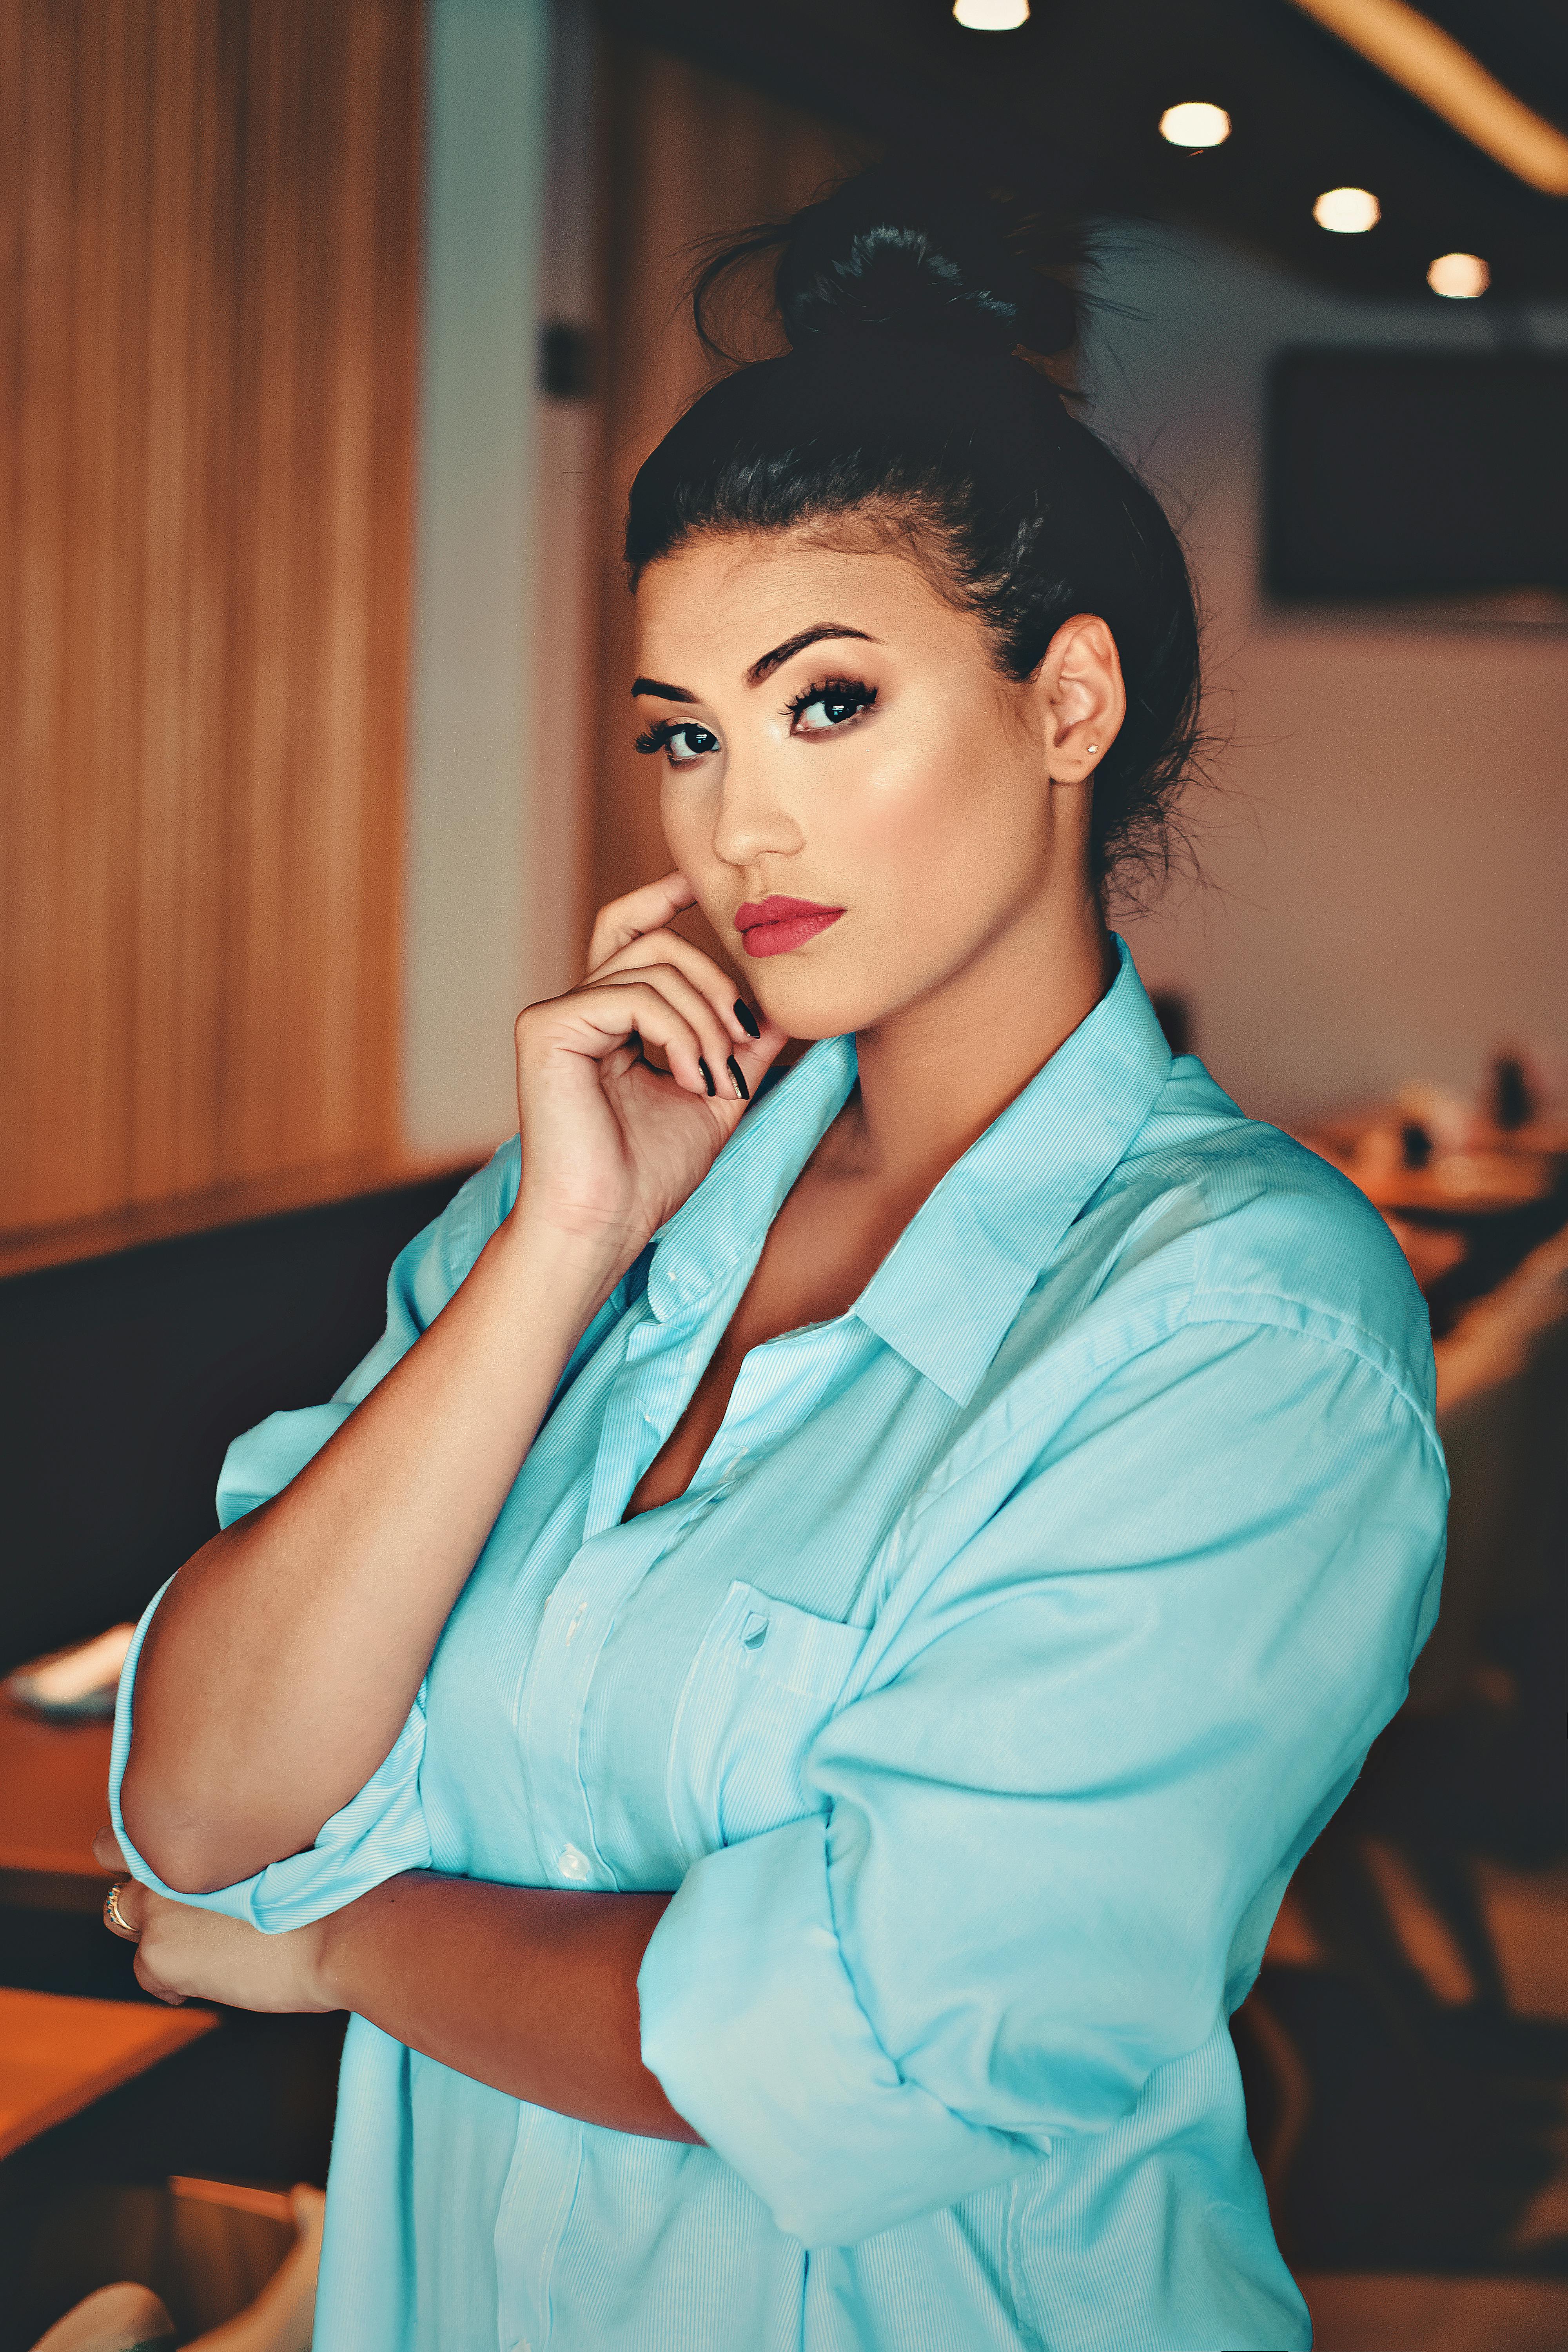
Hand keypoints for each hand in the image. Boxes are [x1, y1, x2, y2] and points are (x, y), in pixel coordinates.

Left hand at [95, 1829, 335, 2012]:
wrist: (346, 1926)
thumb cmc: (334, 1877)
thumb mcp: (283, 1833)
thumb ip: (240, 1833)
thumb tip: (239, 1847)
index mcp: (194, 1819)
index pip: (143, 1804)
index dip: (152, 1829)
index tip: (177, 1845)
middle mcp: (163, 1856)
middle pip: (110, 1852)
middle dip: (136, 1866)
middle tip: (176, 1891)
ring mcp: (155, 1907)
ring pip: (120, 1916)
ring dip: (150, 1924)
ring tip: (196, 1939)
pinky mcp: (159, 1955)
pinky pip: (148, 1974)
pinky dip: (175, 1978)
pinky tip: (217, 1974)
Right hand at [511, 873, 787, 1265]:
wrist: (603, 1225)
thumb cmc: (648, 1176)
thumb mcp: (714, 1098)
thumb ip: (740, 1049)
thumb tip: (780, 1009)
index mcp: (607, 1019)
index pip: (631, 933)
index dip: (663, 899)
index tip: (701, 885)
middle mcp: (576, 1008)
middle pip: (655, 941)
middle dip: (716, 982)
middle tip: (744, 1040)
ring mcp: (556, 1014)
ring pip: (653, 967)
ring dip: (706, 1021)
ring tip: (718, 1077)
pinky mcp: (545, 1027)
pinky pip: (633, 996)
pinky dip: (679, 1032)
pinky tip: (692, 1077)